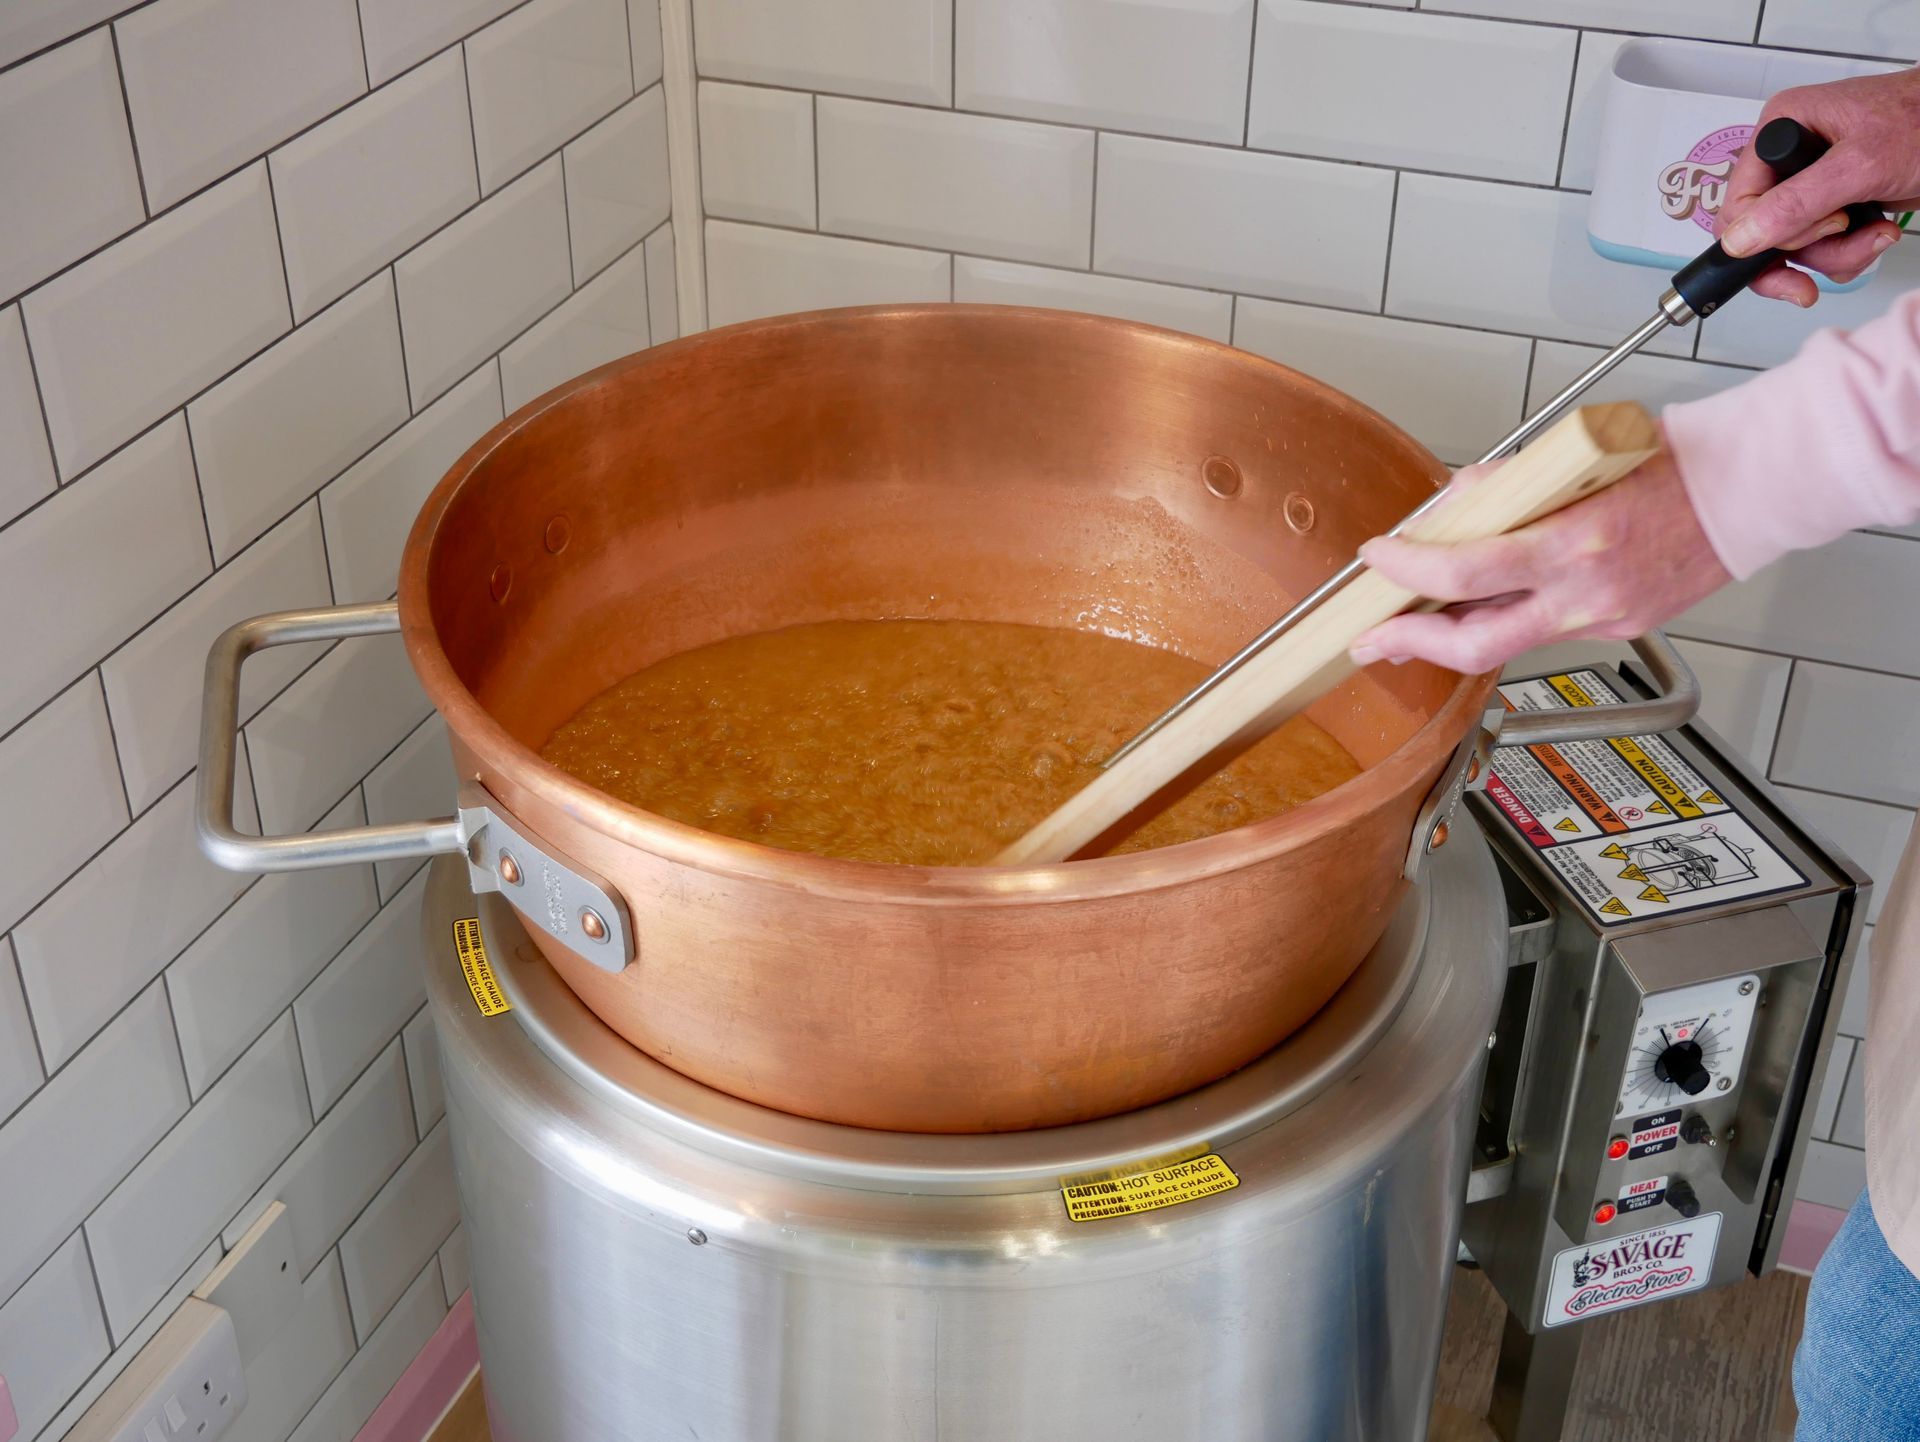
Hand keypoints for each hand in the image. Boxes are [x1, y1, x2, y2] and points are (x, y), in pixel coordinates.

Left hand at [1347, 448, 1730, 675]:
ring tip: (1413, 621)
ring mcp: (1601, 620)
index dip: (1408, 569)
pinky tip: (1483, 606)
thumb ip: (1506, 485)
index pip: (1464, 571)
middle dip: (1410, 645)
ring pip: (1505, 644)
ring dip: (1452, 633)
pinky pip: (1542, 631)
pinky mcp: (1614, 630)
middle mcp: (1586, 593)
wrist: (1746, 489)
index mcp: (1574, 541)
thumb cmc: (1673, 460)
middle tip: (1371, 638)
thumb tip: (1451, 505)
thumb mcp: (1573, 456)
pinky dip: (1504, 618)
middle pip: (1474, 645)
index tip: (1378, 555)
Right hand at [1717, 68, 1919, 305]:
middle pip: (1765, 234)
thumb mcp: (1860, 164)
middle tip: (1845, 238)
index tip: (1807, 244)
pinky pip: (1823, 249)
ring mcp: (1813, 184)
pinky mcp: (1837, 203)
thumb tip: (1740, 238)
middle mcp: (1789, 159)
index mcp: (1779, 132)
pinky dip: (1851, 252)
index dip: (1765, 237)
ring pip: (1797, 248)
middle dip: (1810, 250)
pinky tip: (1878, 230)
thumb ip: (1797, 203)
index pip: (1738, 205)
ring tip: (1876, 233)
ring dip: (1839, 254)